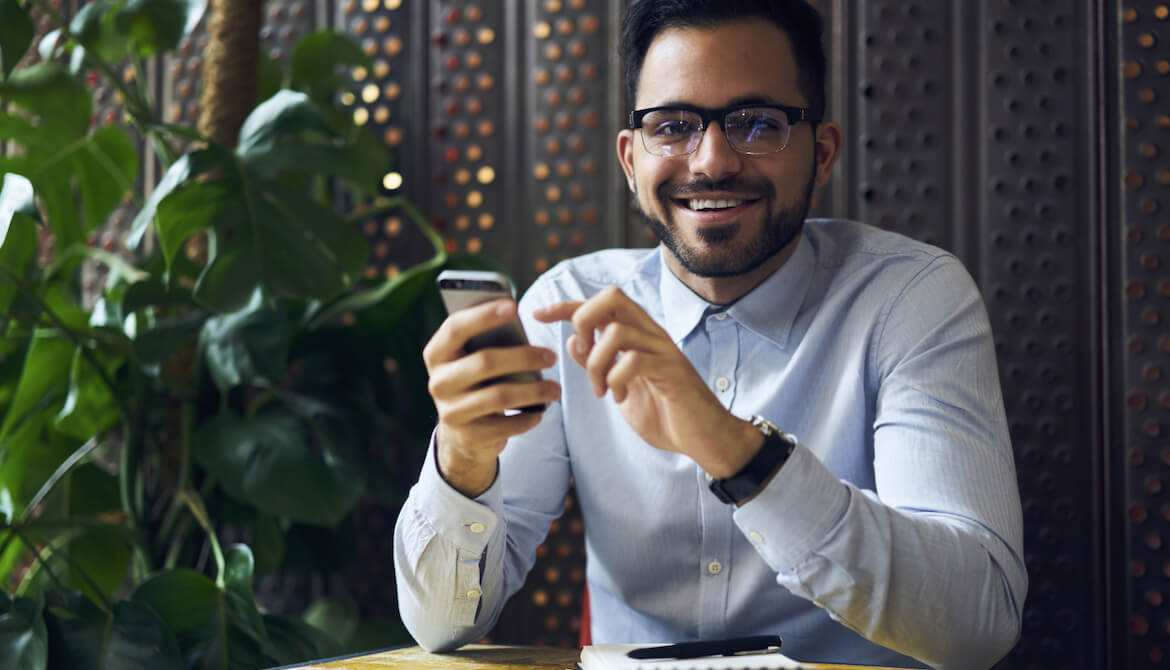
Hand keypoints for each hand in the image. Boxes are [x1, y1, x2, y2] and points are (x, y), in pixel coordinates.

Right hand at [423, 299, 560, 496]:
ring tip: (555, 389)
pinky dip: (526, 419)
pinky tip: (540, 413)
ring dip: (533, 391)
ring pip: (499, 396)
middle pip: (484, 362)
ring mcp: (450, 412)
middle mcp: (438, 382)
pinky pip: (504, 426)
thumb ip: (488, 341)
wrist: (462, 433)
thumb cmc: (477, 382)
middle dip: (524, 357)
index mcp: (437, 354)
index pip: (456, 328)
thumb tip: (517, 320)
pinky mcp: (467, 436)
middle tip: (551, 356)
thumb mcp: (473, 359)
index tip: (514, 306)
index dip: (484, 315)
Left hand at [533, 287, 757, 476]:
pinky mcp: (672, 370)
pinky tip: (618, 398)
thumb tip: (572, 341)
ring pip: (617, 330)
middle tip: (582, 352)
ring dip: (597, 362)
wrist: (704, 439)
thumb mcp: (620, 388)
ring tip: (600, 390)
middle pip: (612, 296)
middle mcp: (651, 334)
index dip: (566, 305)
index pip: (599, 305)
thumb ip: (599, 365)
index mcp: (637, 336)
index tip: (537, 314)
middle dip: (584, 319)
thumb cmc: (665, 413)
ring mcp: (663, 350)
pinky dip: (616, 379)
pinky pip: (634, 360)